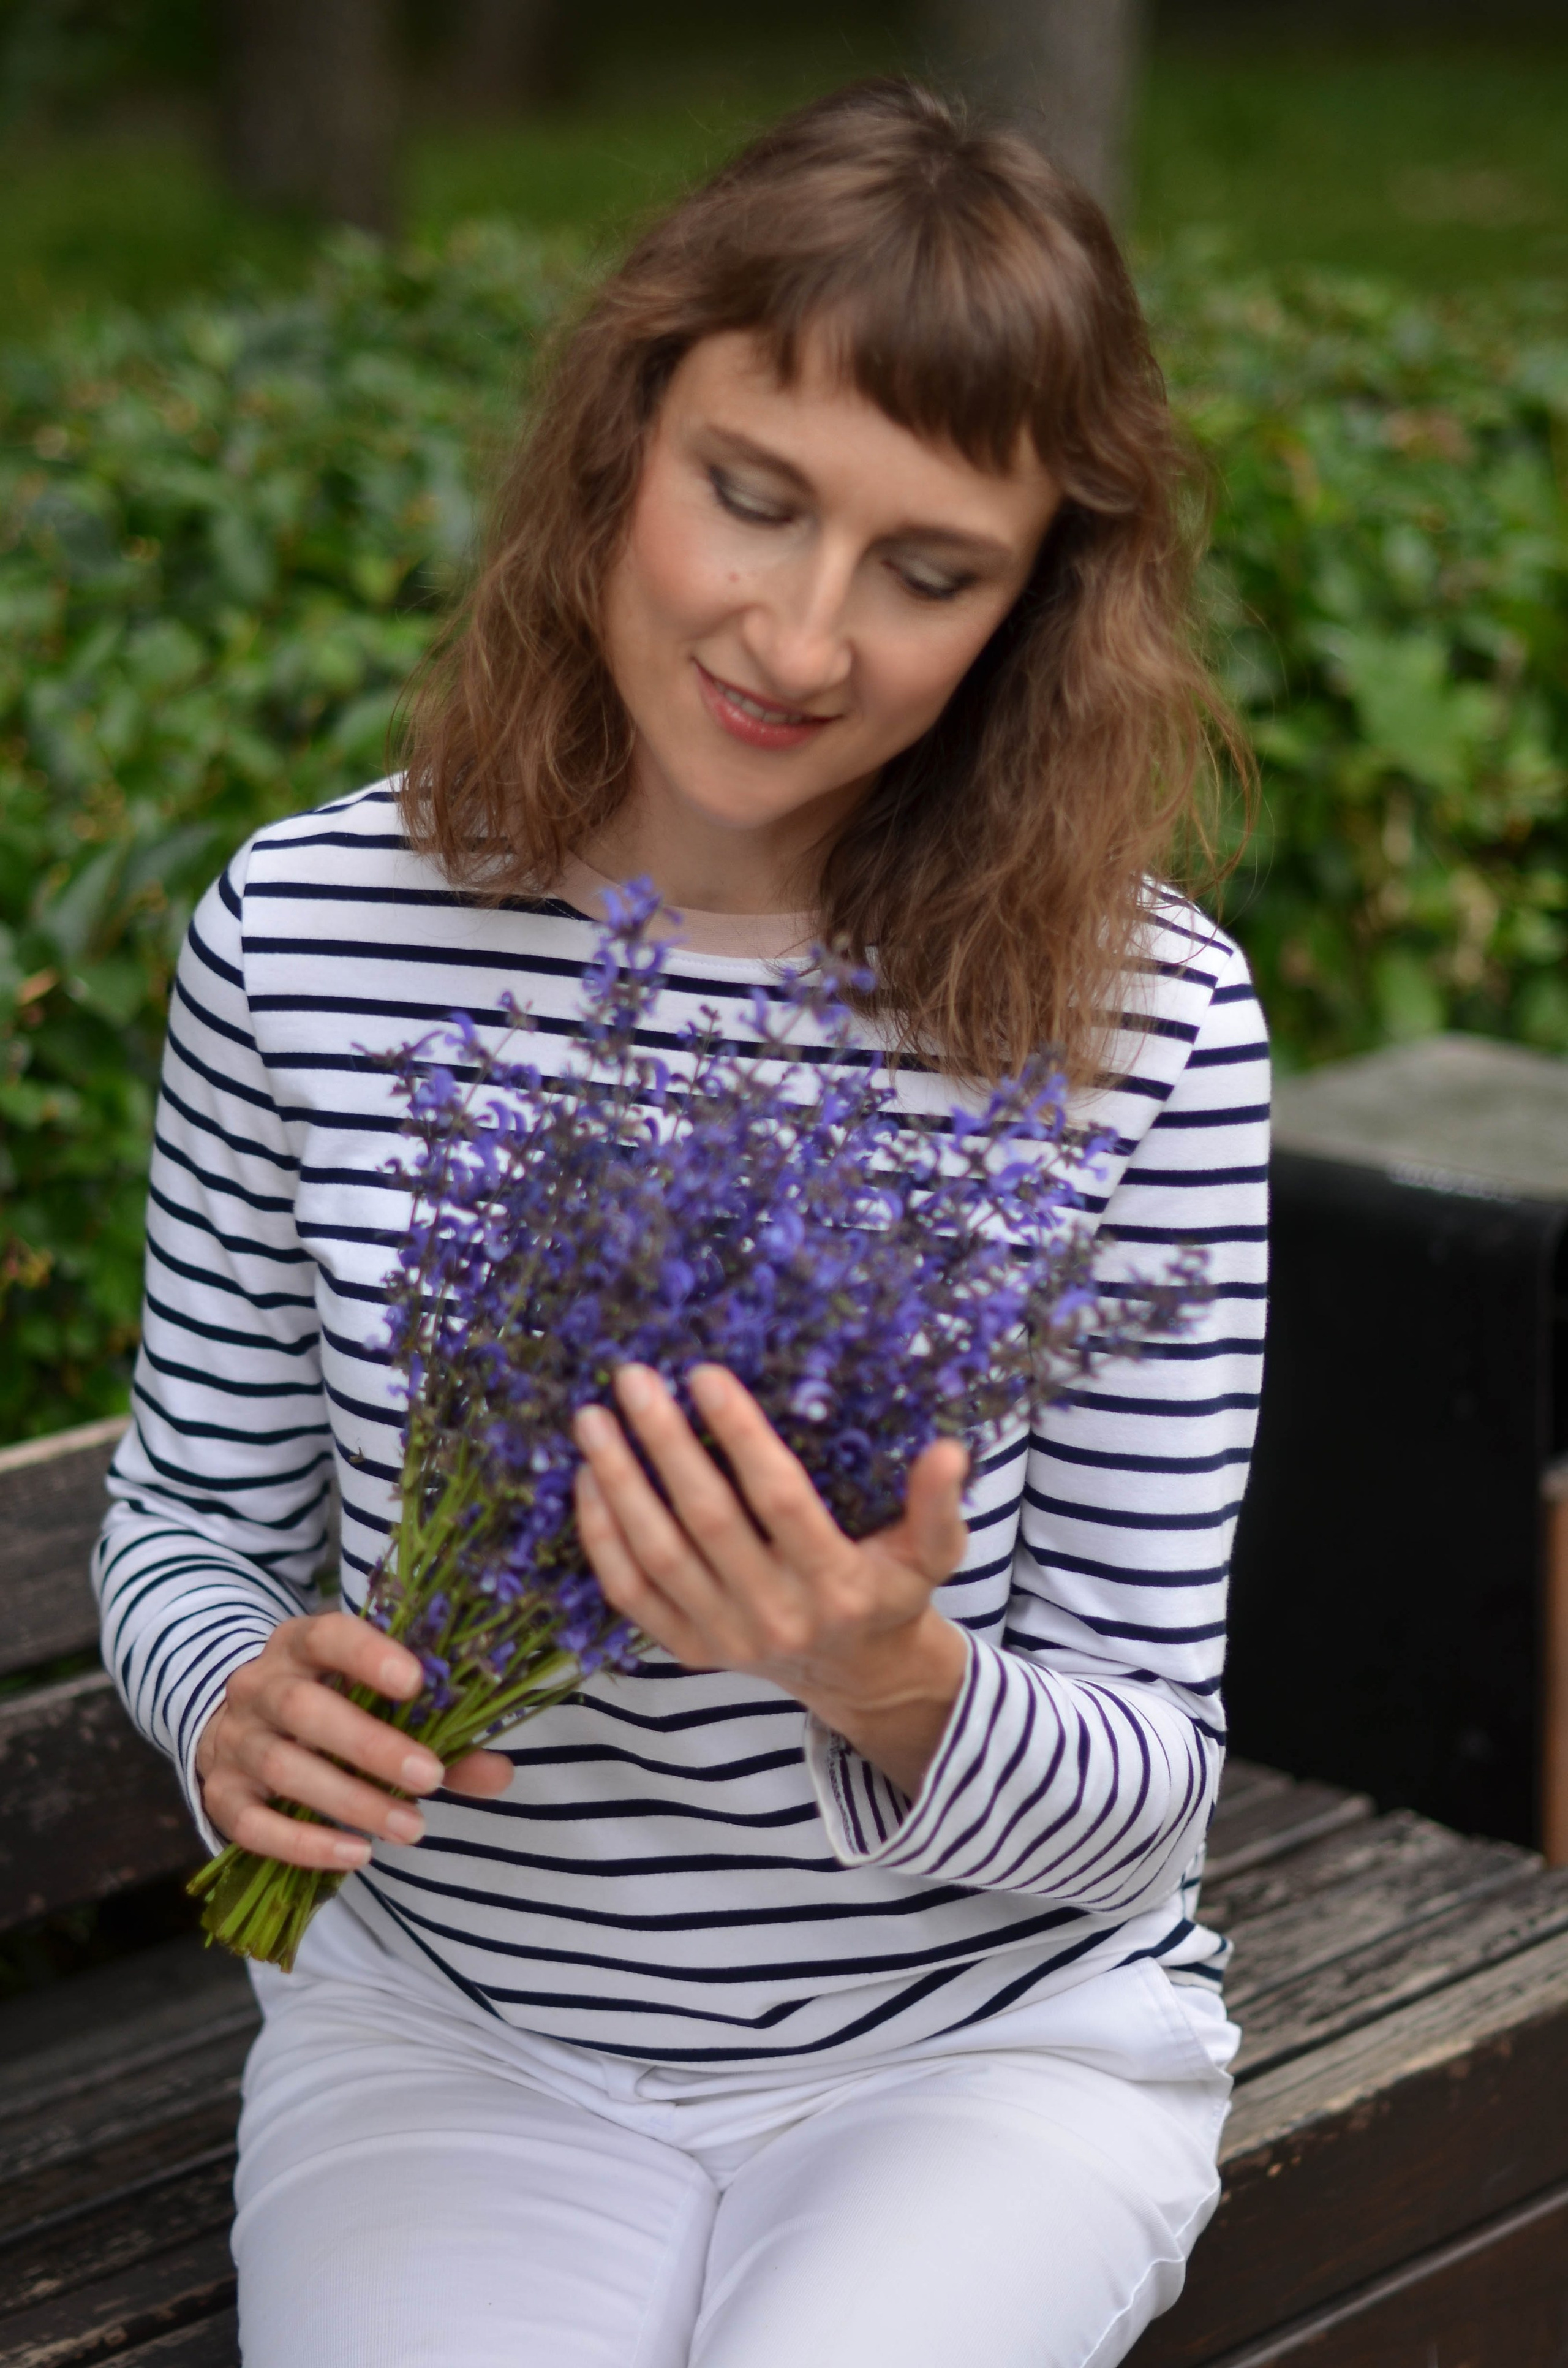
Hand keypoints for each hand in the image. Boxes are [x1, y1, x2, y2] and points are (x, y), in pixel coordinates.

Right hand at [194, 1610, 512, 1870]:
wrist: (240, 1725)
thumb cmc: (329, 1706)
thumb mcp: (375, 1701)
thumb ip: (439, 1733)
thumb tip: (499, 1773)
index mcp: (301, 1645)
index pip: (328, 1636)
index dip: (369, 1656)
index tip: (417, 1683)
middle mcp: (259, 1686)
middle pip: (304, 1709)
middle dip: (370, 1745)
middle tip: (431, 1777)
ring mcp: (234, 1741)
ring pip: (284, 1768)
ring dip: (352, 1801)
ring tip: (412, 1828)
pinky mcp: (220, 1795)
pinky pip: (253, 1825)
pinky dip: (305, 1844)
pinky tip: (357, 1855)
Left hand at [573, 1364, 970, 1797]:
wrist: (860, 1676)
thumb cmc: (891, 1591)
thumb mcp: (933, 1553)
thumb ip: (938, 1504)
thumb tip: (946, 1449)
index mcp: (836, 1584)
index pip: (779, 1498)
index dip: (741, 1434)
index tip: (705, 1374)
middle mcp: (776, 1616)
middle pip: (705, 1519)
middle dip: (663, 1443)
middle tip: (633, 1378)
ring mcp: (725, 1637)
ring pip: (656, 1553)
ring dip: (618, 1481)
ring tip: (592, 1419)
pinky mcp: (688, 1651)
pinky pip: (629, 1591)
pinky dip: (602, 1535)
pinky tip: (588, 1478)